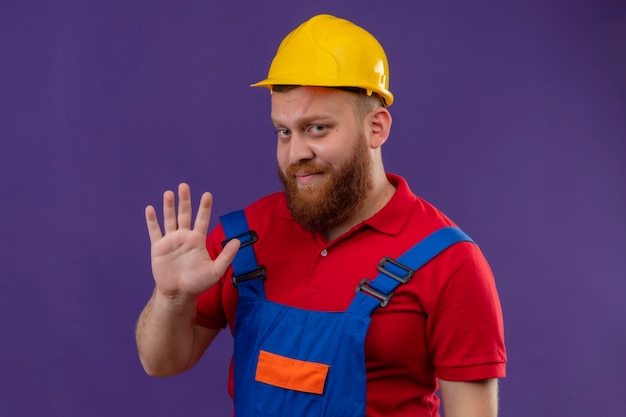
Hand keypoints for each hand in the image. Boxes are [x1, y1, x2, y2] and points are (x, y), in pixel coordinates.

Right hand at [145, 183, 239, 300]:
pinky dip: (152, 220)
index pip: (202, 219)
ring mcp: (171, 241)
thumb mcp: (216, 270)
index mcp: (198, 240)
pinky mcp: (158, 247)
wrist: (178, 294)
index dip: (204, 207)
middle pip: (185, 214)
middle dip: (184, 201)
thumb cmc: (198, 283)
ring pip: (169, 219)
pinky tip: (150, 209)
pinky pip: (154, 231)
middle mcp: (184, 236)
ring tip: (169, 193)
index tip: (207, 194)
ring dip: (168, 206)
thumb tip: (237, 241)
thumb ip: (226, 256)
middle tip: (184, 186)